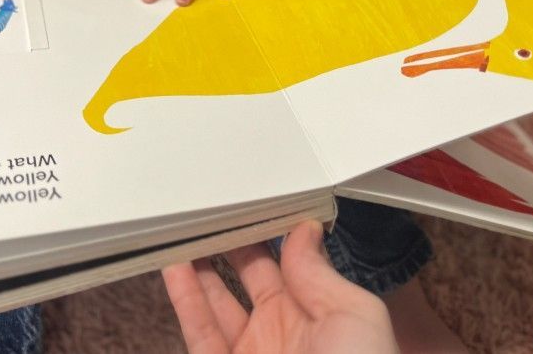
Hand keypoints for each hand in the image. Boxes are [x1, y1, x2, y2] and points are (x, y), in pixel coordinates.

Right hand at [163, 220, 399, 353]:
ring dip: (200, 264)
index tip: (251, 197)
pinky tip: (175, 267)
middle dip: (230, 241)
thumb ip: (321, 273)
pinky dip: (184, 298)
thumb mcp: (357, 318)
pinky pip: (198, 332)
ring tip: (186, 226)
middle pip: (248, 277)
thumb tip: (302, 231)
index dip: (270, 231)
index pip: (290, 263)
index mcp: (322, 319)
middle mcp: (283, 336)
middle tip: (211, 205)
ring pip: (216, 301)